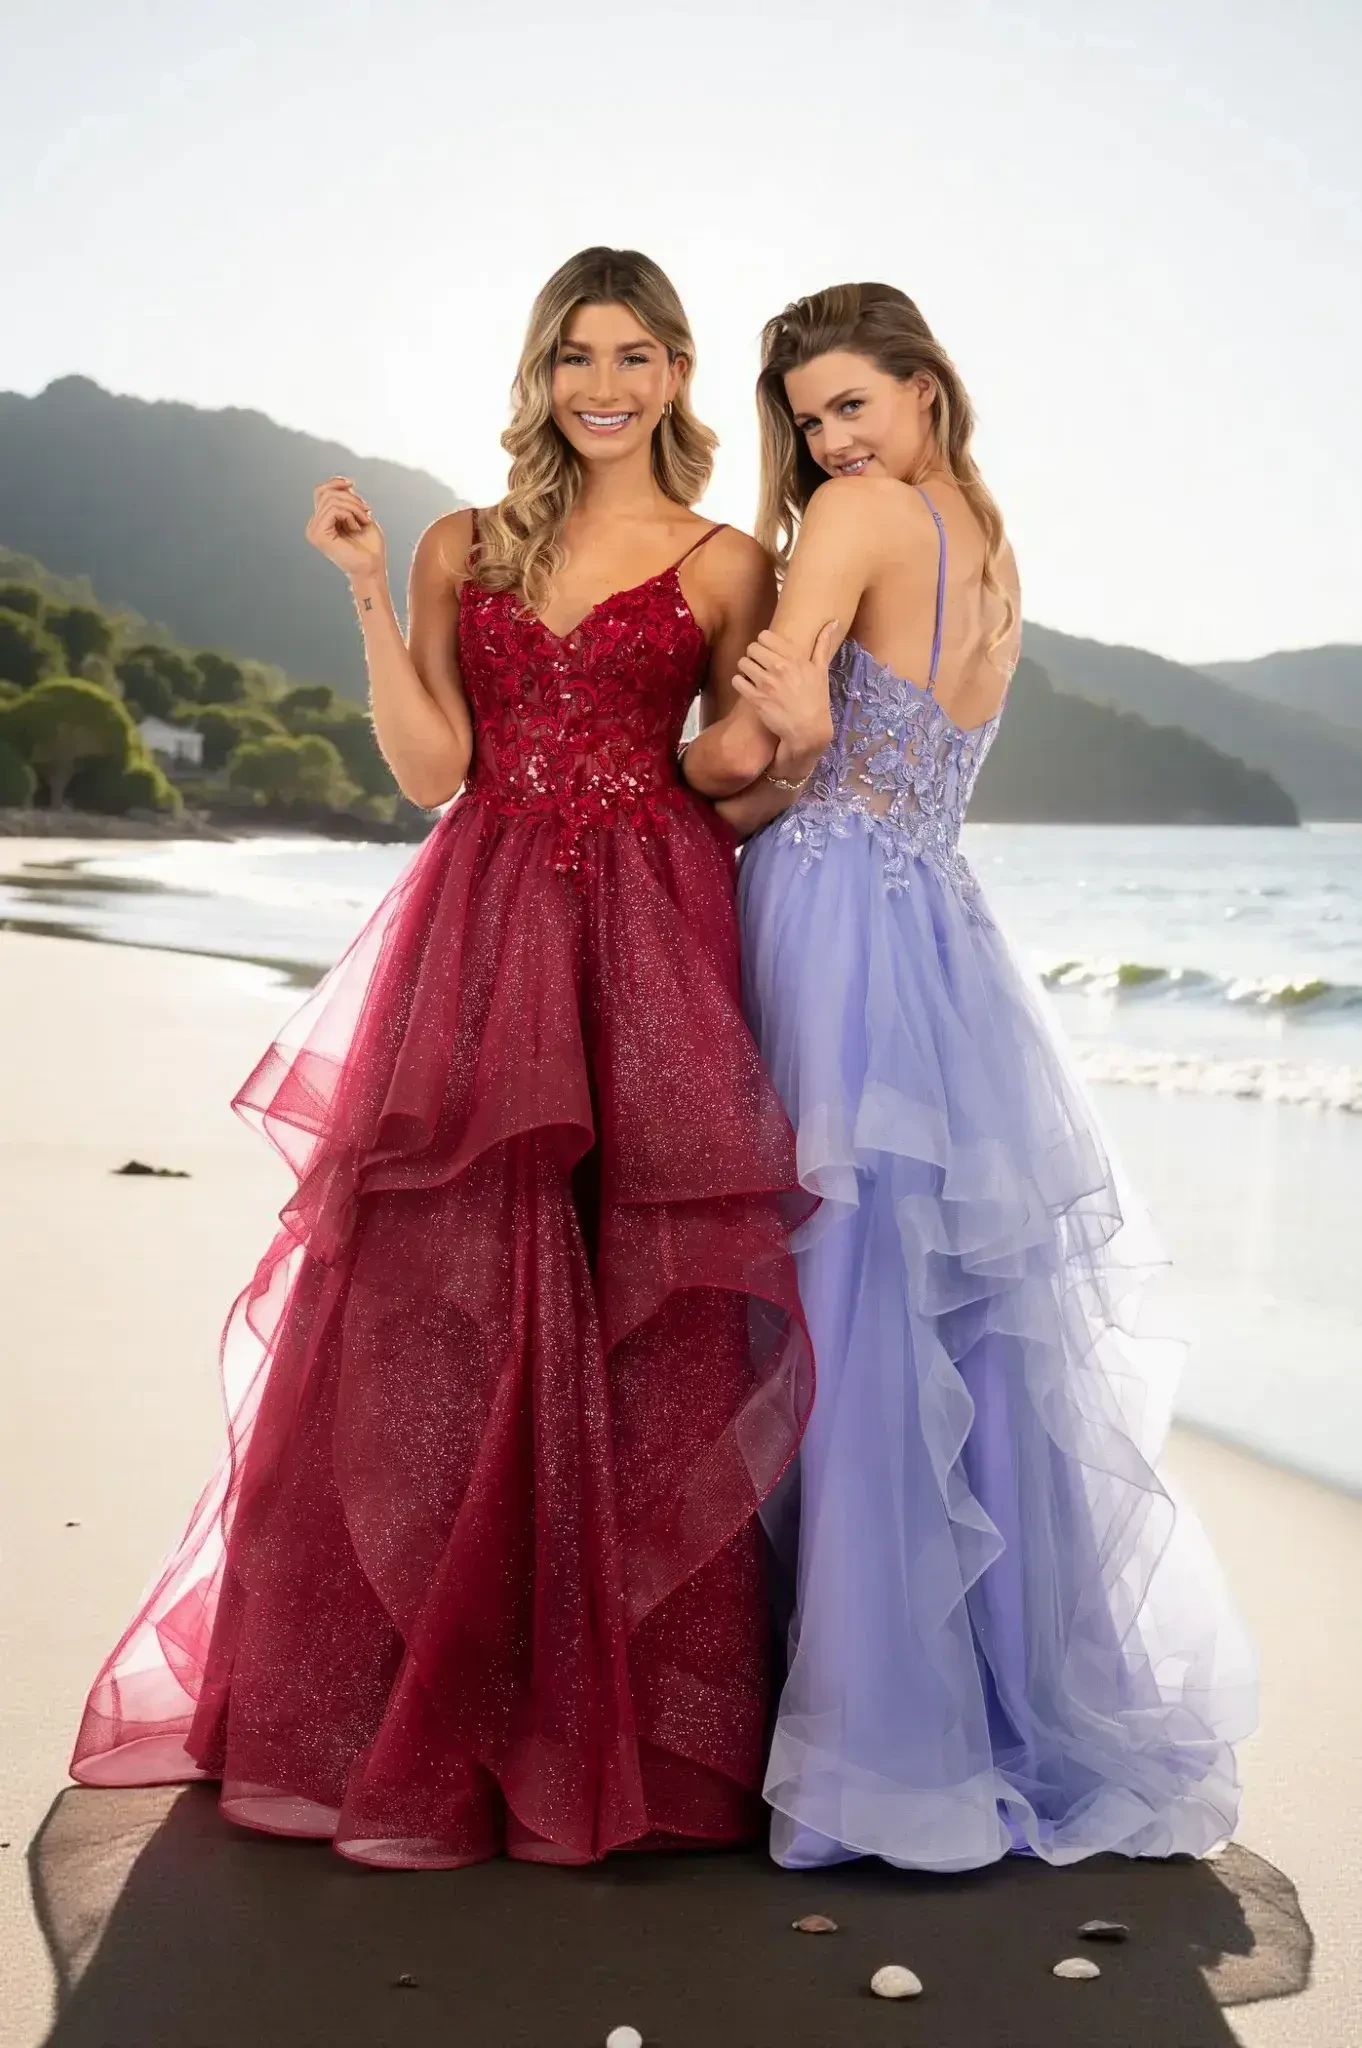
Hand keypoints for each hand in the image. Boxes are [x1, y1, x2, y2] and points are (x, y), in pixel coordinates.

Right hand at [305, 475, 386, 581]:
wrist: (373, 567)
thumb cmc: (369, 546)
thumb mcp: (358, 514)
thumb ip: (346, 499)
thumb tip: (342, 483)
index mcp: (322, 521)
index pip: (321, 491)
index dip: (336, 483)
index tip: (352, 484)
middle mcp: (314, 525)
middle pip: (327, 492)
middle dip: (351, 498)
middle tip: (365, 511)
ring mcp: (314, 530)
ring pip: (332, 500)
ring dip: (354, 507)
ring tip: (362, 521)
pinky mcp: (318, 534)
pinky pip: (333, 510)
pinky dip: (350, 514)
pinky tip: (356, 526)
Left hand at [730, 620, 839, 754]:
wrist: (808, 730)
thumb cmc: (816, 699)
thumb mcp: (822, 670)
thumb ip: (823, 644)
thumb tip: (833, 622)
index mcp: (795, 657)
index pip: (764, 636)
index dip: (763, 644)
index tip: (768, 653)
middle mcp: (780, 667)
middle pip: (751, 647)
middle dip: (754, 656)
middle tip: (760, 666)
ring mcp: (767, 683)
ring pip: (743, 662)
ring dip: (746, 669)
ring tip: (753, 677)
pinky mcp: (756, 699)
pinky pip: (737, 681)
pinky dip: (740, 683)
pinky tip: (748, 688)